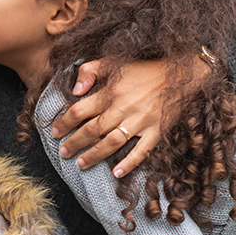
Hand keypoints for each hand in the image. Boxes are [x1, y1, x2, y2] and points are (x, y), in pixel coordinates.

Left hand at [51, 58, 171, 176]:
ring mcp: (141, 121)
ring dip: (94, 155)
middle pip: (92, 129)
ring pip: (112, 142)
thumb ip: (90, 71)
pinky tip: (116, 172)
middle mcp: (124, 107)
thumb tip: (75, 90)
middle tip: (63, 153)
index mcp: (111, 91)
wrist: (180, 74)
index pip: (80, 110)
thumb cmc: (143, 70)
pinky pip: (142, 151)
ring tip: (80, 164)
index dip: (64, 123)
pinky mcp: (156, 131)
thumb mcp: (113, 62)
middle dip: (74, 143)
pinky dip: (129, 163)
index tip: (55, 133)